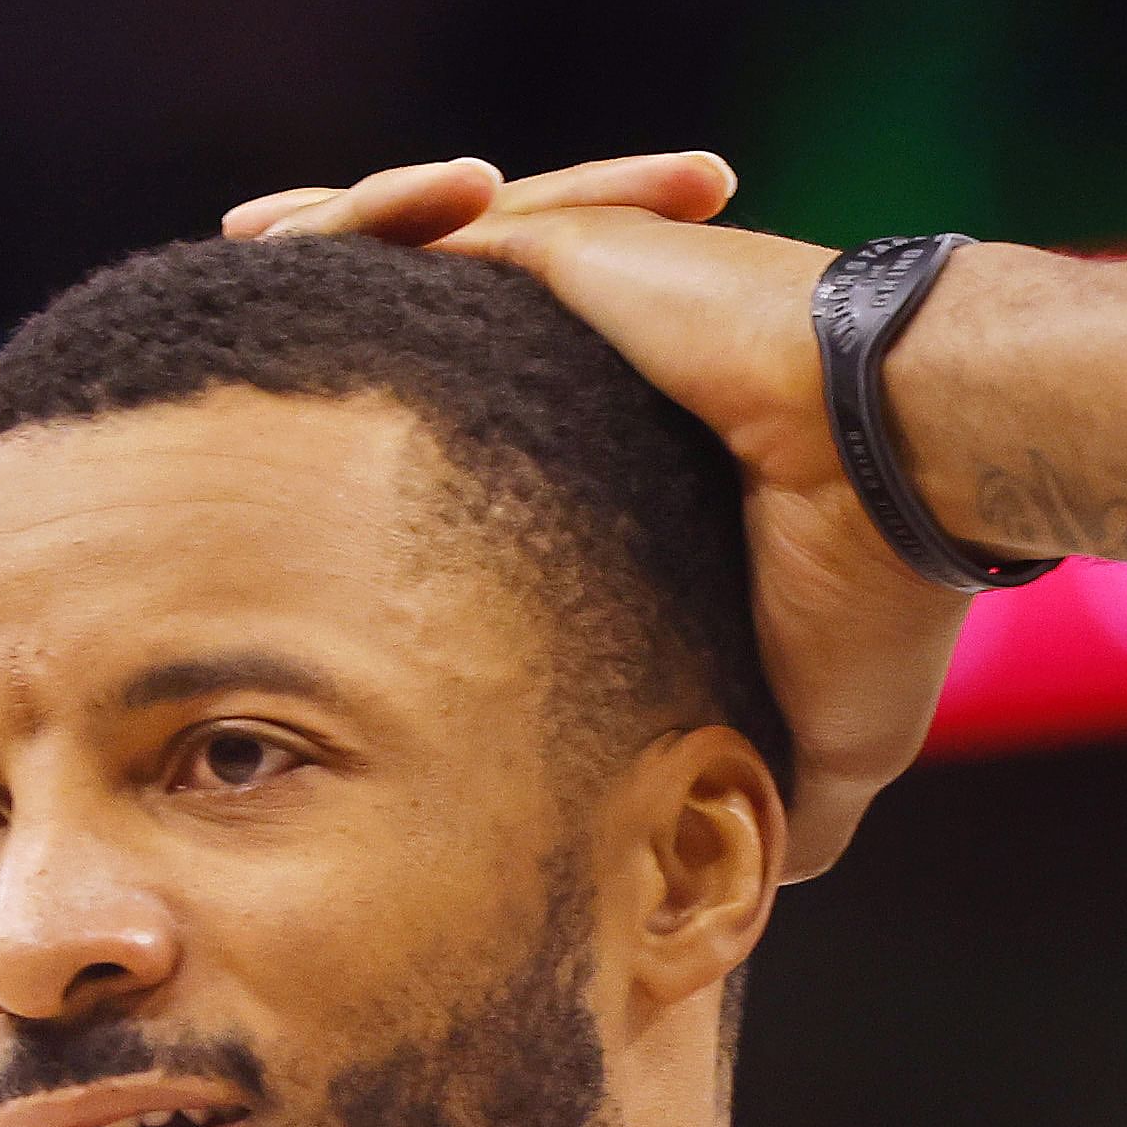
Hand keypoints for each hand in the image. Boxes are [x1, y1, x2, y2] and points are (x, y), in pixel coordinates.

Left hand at [227, 155, 971, 878]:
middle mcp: (595, 377)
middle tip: (207, 420)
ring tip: (210, 304)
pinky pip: (435, 226)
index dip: (387, 500)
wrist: (918, 475)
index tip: (294, 559)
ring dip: (309, 282)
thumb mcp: (817, 738)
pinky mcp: (582, 258)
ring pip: (411, 273)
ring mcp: (589, 304)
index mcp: (629, 473)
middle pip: (425, 364)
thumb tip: (735, 901)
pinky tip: (258, 245)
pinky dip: (347, 225)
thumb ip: (748, 791)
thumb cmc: (883, 603)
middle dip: (317, 377)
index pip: (483, 473)